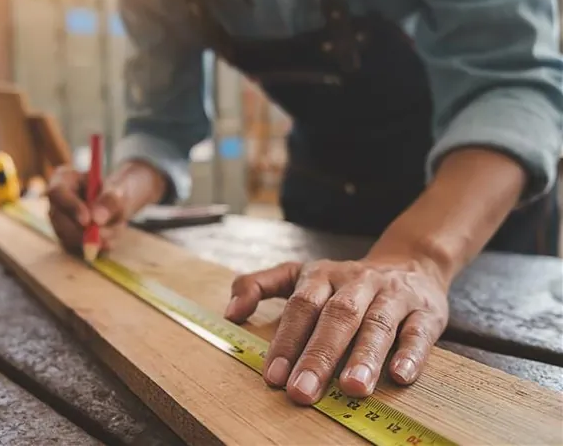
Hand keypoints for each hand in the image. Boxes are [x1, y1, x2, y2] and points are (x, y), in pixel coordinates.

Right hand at [46, 165, 126, 253]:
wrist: (115, 205)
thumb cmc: (113, 192)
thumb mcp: (117, 192)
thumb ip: (110, 201)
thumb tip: (96, 219)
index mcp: (63, 179)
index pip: (57, 192)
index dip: (71, 207)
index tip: (87, 221)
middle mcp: (55, 202)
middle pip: (58, 219)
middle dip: (82, 232)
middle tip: (104, 238)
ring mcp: (57, 222)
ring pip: (67, 237)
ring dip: (94, 240)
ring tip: (114, 230)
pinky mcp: (65, 239)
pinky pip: (76, 249)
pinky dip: (95, 248)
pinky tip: (109, 239)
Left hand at [224, 257, 448, 404]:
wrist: (410, 263)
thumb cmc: (344, 282)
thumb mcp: (300, 274)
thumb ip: (260, 285)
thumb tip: (230, 312)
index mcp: (322, 275)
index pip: (301, 306)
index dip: (286, 341)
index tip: (272, 377)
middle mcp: (357, 282)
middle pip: (336, 317)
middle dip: (318, 356)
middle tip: (302, 392)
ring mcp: (392, 296)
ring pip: (377, 324)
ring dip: (364, 356)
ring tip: (351, 388)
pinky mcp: (425, 312)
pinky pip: (417, 332)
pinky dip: (410, 353)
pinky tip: (400, 376)